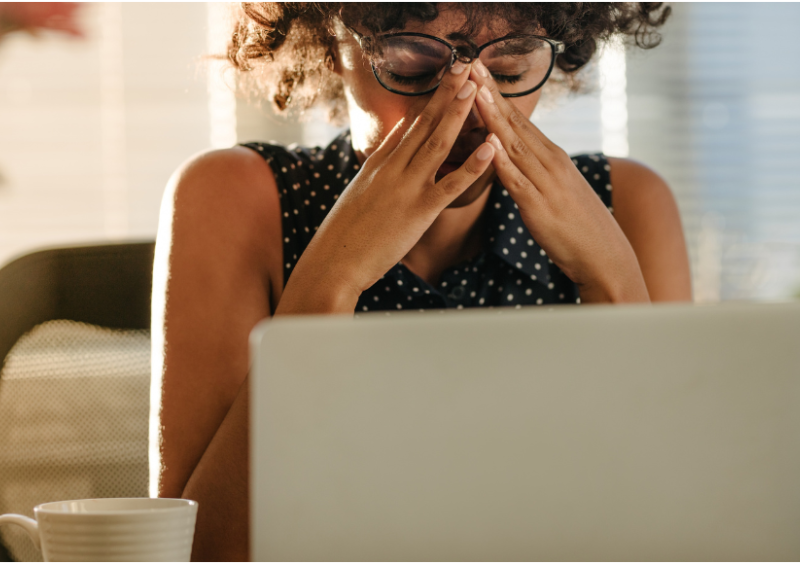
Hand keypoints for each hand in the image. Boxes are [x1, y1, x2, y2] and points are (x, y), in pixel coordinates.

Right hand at [275, 61, 495, 314]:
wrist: (334, 261)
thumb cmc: (345, 233)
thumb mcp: (359, 191)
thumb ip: (379, 165)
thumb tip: (395, 140)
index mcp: (379, 163)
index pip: (410, 124)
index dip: (431, 99)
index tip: (447, 76)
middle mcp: (392, 168)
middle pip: (424, 123)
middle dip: (447, 93)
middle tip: (465, 65)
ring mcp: (406, 187)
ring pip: (438, 143)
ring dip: (458, 114)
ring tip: (476, 88)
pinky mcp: (419, 211)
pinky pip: (451, 185)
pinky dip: (473, 165)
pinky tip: (491, 148)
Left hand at [469, 61, 648, 302]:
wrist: (604, 256)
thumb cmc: (577, 226)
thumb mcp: (557, 188)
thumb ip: (535, 170)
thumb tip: (514, 156)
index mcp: (552, 157)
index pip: (519, 120)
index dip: (496, 94)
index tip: (477, 70)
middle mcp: (550, 163)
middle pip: (515, 123)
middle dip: (490, 93)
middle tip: (470, 64)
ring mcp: (546, 183)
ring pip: (514, 145)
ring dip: (493, 118)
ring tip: (475, 92)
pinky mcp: (539, 207)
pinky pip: (518, 181)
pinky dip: (503, 162)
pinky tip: (489, 145)